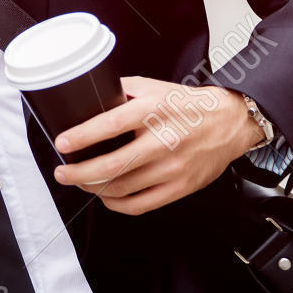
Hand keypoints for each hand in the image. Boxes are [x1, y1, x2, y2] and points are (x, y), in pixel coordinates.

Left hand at [51, 75, 263, 214]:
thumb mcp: (154, 88)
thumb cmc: (189, 106)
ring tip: (80, 182)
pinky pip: (140, 204)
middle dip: (78, 173)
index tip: (62, 143)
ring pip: (122, 188)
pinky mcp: (181, 187)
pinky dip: (116, 204)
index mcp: (154, 111)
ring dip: (93, 188)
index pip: (110, 126)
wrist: (231, 122)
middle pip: (111, 165)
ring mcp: (173, 167)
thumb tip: (90, 96)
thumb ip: (123, 91)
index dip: (81, 137)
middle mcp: (163, 141)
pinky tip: (106, 196)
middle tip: (62, 172)